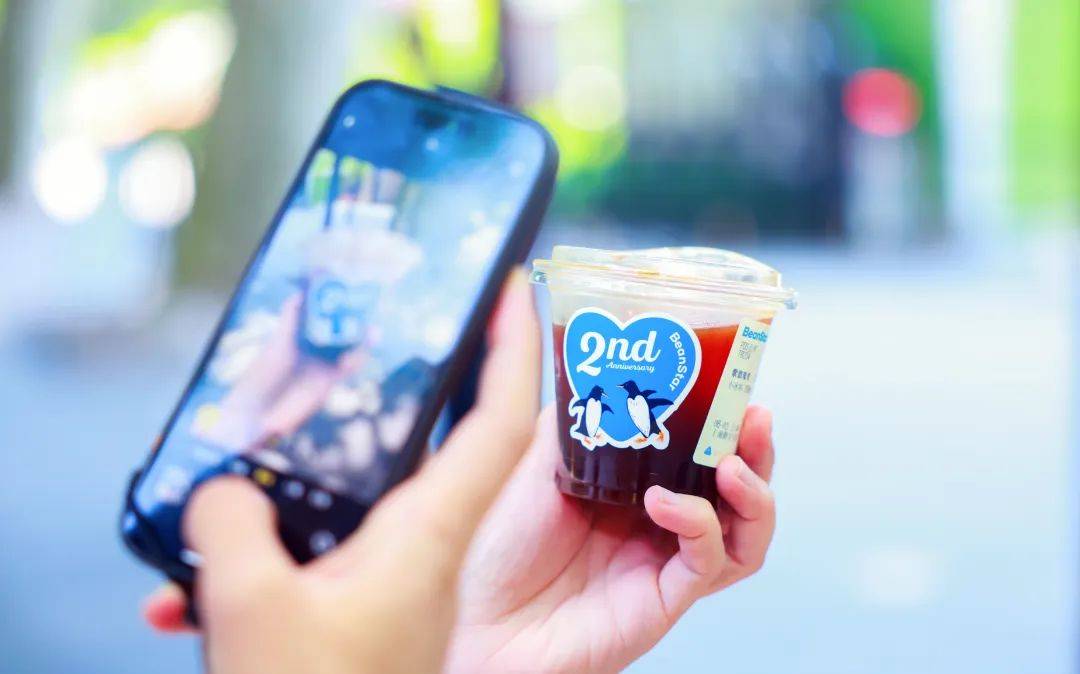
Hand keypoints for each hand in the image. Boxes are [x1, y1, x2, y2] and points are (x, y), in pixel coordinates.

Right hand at [144, 269, 540, 673]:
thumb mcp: (252, 606)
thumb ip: (234, 525)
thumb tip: (221, 487)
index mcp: (431, 537)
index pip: (503, 425)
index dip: (518, 354)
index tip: (516, 292)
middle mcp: (430, 548)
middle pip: (467, 442)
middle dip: (463, 377)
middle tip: (433, 321)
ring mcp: (404, 574)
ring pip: (410, 482)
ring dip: (391, 435)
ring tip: (350, 389)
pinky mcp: (371, 598)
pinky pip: (361, 524)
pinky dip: (333, 497)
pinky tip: (272, 500)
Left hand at [443, 404, 775, 673]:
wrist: (480, 619)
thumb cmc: (499, 549)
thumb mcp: (535, 464)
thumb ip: (575, 421)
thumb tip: (597, 368)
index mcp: (635, 487)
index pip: (702, 450)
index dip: (725, 420)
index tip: (732, 384)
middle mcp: (659, 525)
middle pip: (738, 490)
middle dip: (756, 451)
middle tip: (754, 418)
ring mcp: (665, 563)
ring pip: (744, 534)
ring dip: (754, 495)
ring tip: (732, 465)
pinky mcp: (664, 599)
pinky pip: (706, 563)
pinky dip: (698, 526)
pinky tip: (666, 503)